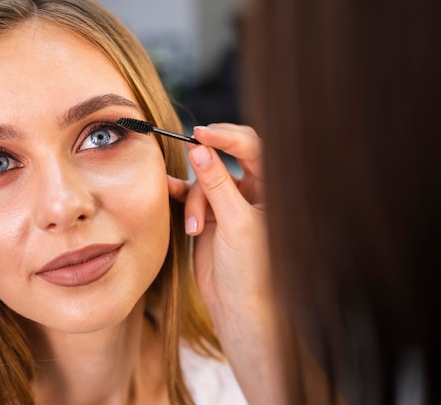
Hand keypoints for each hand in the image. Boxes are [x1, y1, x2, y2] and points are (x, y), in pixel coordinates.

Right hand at [167, 123, 270, 313]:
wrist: (236, 306)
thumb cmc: (251, 268)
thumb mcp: (235, 222)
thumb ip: (216, 183)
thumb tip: (198, 149)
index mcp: (272, 190)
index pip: (253, 149)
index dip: (227, 137)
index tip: (201, 134)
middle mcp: (253, 192)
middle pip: (227, 157)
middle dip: (208, 159)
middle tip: (191, 146)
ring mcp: (230, 203)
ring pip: (205, 178)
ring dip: (194, 198)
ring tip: (194, 227)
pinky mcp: (210, 215)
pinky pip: (191, 195)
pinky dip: (180, 194)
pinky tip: (168, 190)